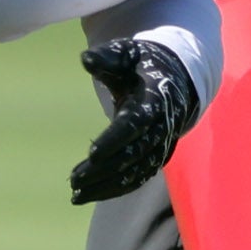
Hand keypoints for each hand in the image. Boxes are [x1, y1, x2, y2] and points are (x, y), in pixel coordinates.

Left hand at [68, 37, 205, 203]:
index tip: (91, 153)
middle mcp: (162, 127)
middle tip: (74, 180)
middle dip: (104, 170)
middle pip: (133, 155)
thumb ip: (107, 58)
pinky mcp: (157, 157)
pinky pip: (138, 178)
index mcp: (155, 100)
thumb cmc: (142, 65)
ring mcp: (162, 146)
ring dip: (107, 186)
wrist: (176, 79)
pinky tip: (91, 194)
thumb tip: (86, 60)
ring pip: (136, 173)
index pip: (134, 125)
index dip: (114, 140)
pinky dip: (116, 189)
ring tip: (76, 195)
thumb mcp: (126, 54)